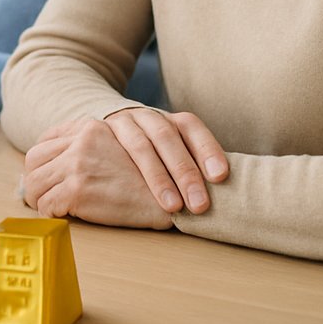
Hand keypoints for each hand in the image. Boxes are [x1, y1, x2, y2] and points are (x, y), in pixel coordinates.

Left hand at [20, 117, 174, 228]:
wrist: (177, 196)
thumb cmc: (151, 178)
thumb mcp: (122, 144)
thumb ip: (93, 144)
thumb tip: (62, 161)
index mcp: (88, 127)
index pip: (45, 142)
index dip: (41, 162)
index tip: (44, 176)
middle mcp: (80, 141)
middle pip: (33, 160)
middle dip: (33, 180)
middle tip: (40, 196)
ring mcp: (77, 165)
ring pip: (35, 183)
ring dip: (38, 199)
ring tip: (49, 208)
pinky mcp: (77, 190)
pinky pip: (46, 205)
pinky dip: (49, 214)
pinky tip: (61, 217)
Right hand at [104, 107, 228, 213]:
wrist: (100, 135)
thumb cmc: (146, 154)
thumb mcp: (167, 151)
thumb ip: (189, 164)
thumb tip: (226, 196)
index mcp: (167, 120)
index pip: (190, 127)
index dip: (207, 149)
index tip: (220, 176)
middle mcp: (144, 117)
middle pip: (166, 137)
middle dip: (185, 170)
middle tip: (199, 204)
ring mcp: (120, 124)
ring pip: (140, 144)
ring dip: (158, 176)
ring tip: (173, 206)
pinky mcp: (96, 133)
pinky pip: (108, 149)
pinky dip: (121, 170)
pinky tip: (130, 193)